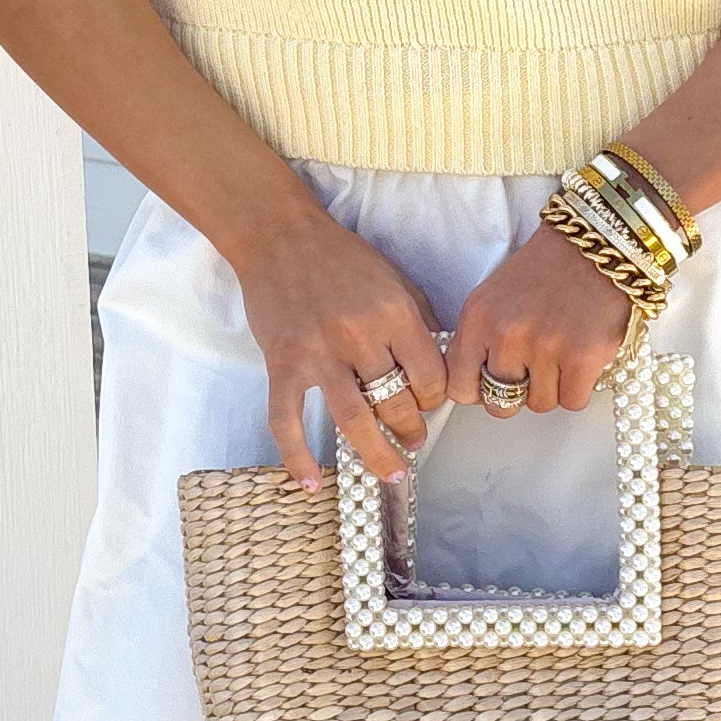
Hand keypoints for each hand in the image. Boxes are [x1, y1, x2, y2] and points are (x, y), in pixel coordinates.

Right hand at [231, 204, 448, 488]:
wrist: (279, 236)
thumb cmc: (342, 258)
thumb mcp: (395, 280)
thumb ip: (419, 323)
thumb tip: (440, 369)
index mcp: (393, 313)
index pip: (431, 376)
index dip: (437, 398)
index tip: (431, 402)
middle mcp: (359, 335)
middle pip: (397, 403)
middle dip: (411, 429)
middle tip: (414, 438)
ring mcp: (317, 353)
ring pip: (355, 421)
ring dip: (378, 454)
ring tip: (393, 472)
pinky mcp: (282, 364)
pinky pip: (287, 421)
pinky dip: (297, 457)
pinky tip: (310, 484)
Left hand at [446, 222, 634, 413]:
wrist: (595, 245)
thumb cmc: (546, 270)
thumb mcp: (493, 297)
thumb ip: (479, 341)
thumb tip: (478, 386)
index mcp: (478, 319)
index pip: (461, 388)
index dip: (480, 390)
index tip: (493, 383)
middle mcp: (507, 335)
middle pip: (500, 404)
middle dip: (517, 393)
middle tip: (533, 370)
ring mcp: (545, 348)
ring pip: (539, 404)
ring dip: (552, 387)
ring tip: (561, 353)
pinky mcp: (582, 358)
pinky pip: (572, 401)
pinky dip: (578, 387)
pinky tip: (580, 359)